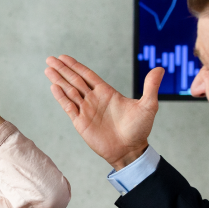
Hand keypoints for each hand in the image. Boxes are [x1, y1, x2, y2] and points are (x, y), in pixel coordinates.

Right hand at [45, 56, 162, 168]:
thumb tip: (160, 69)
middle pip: (75, 80)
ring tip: (48, 69)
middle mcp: (94, 99)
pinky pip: (68, 107)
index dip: (75, 65)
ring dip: (58, 80)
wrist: (130, 150)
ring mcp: (86, 111)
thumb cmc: (139, 129)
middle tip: (50, 58)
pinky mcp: (81, 123)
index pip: (87, 75)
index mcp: (107, 92)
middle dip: (62, 69)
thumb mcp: (148, 106)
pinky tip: (53, 87)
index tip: (64, 57)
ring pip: (69, 91)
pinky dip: (61, 97)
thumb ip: (150, 87)